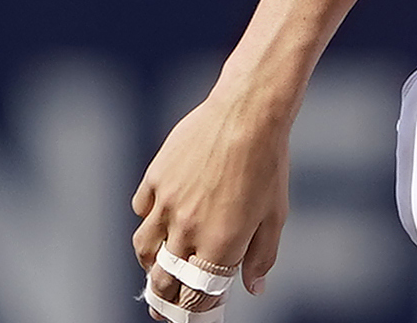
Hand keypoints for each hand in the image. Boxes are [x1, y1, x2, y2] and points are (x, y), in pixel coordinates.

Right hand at [131, 91, 291, 318]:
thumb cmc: (268, 163)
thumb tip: (253, 288)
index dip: (194, 308)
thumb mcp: (275, 215)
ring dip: (150, 263)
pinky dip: (147, 219)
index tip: (194, 311)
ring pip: (143, 249)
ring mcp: (166, 205)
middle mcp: (187, 230)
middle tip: (164, 302)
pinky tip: (158, 218)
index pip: (196, 295)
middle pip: (163, 279)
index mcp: (220, 245)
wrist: (249, 113)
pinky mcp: (155, 179)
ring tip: (157, 264)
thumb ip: (262, 256)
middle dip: (163, 296)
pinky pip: (141, 210)